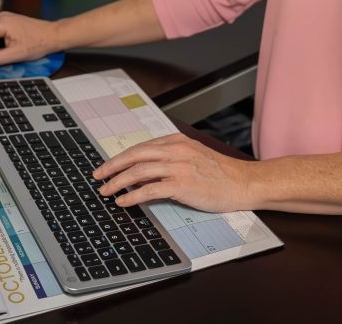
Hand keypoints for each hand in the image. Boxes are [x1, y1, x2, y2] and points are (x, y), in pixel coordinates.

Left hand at [93, 133, 254, 213]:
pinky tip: (123, 201)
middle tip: (98, 176)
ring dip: (117, 182)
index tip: (108, 166)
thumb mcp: (193, 156)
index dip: (121, 157)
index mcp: (176, 141)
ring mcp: (178, 166)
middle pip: (134, 154)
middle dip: (112, 166)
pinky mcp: (182, 185)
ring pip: (138, 170)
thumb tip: (144, 171)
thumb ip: (170, 158)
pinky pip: (150, 189)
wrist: (243, 182)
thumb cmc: (220, 172)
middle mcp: (175, 150)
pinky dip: (133, 195)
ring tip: (106, 191)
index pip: (141, 146)